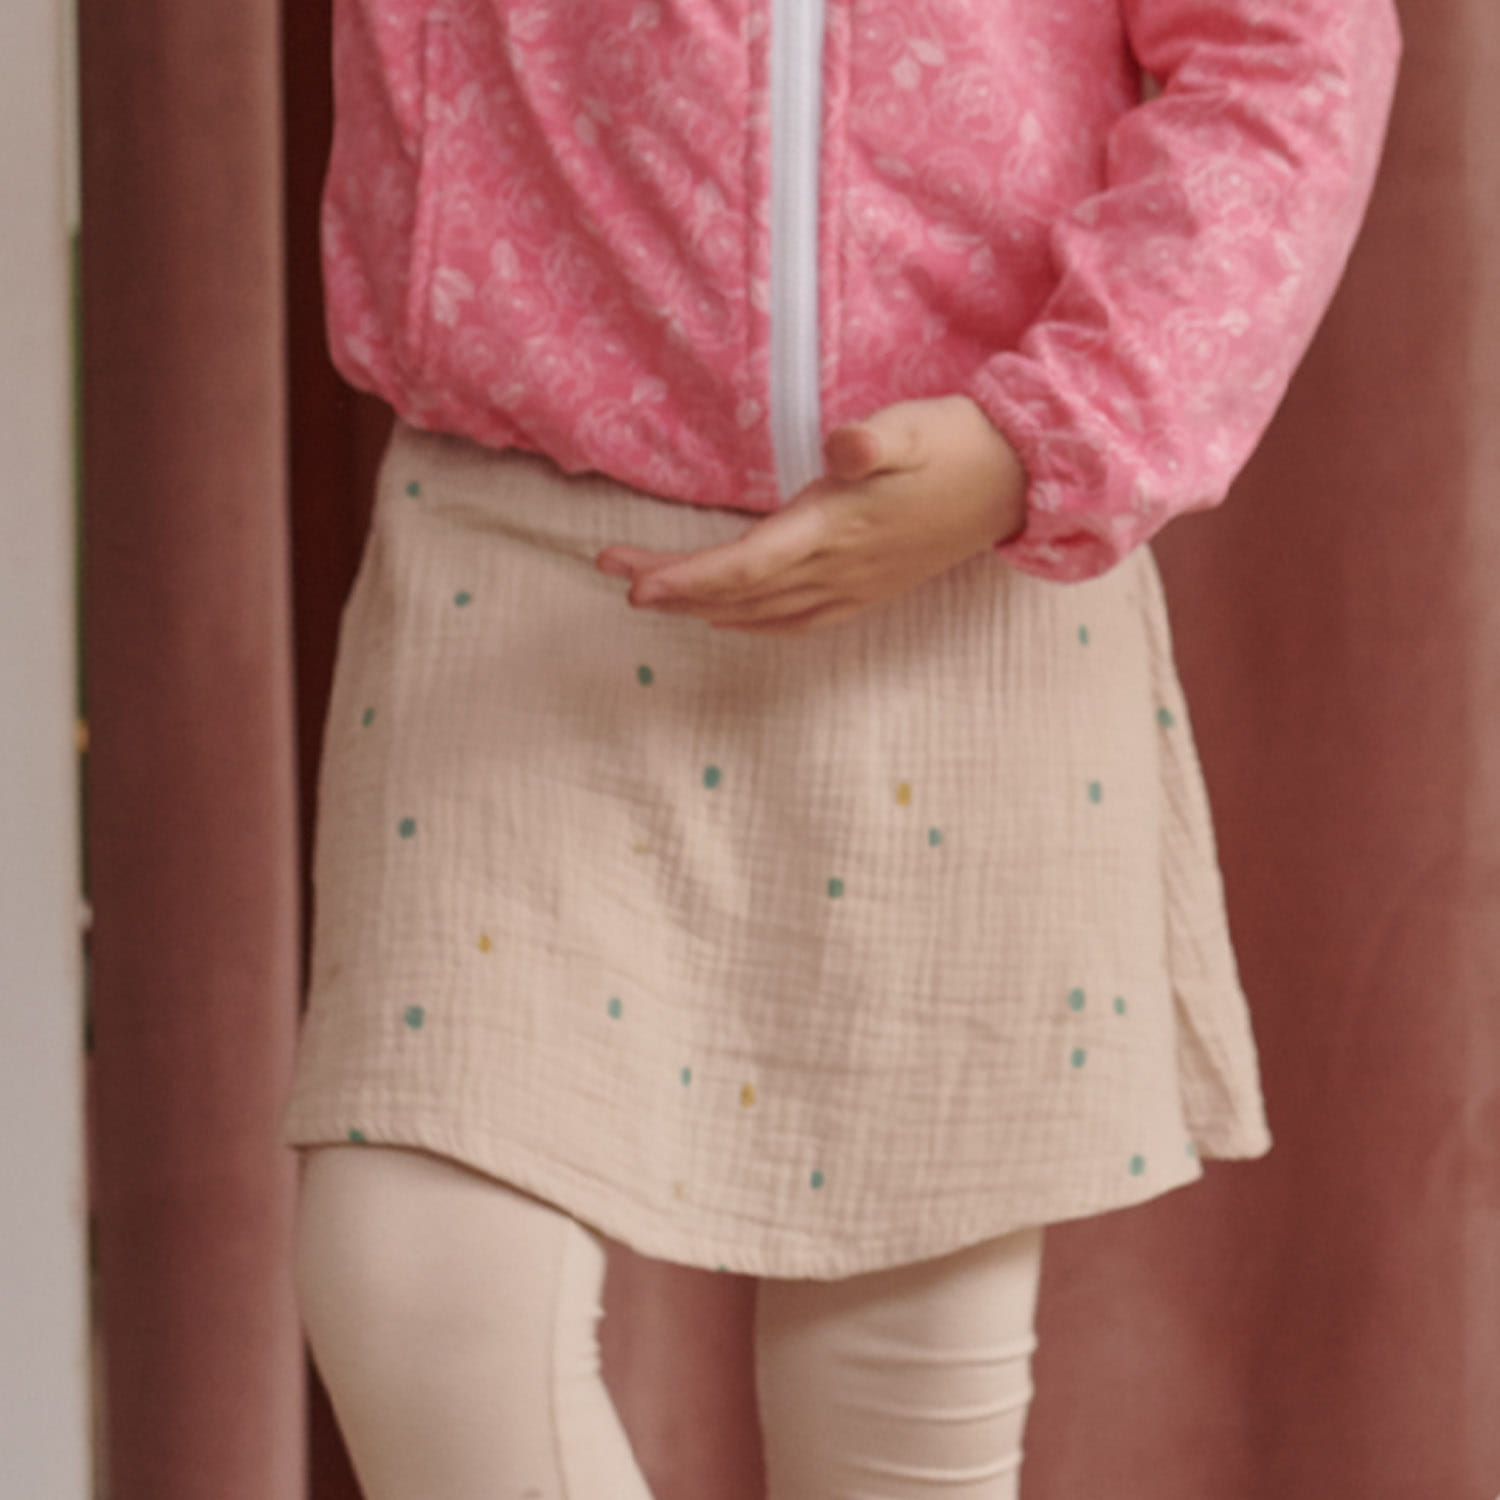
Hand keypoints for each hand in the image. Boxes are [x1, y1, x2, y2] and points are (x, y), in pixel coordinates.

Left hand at [594, 394, 1027, 634]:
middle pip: (737, 592)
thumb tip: (843, 448)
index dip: (687, 577)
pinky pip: (796, 622)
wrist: (1018, 484)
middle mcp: (836, 570)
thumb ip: (877, 440)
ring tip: (649, 591)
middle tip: (611, 568)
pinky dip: (752, 623)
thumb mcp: (917, 425)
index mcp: (836, 529)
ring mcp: (851, 588)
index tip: (633, 581)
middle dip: (672, 585)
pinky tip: (727, 620)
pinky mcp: (866, 591)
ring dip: (700, 605)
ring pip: (759, 611)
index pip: (746, 565)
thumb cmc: (959, 445)